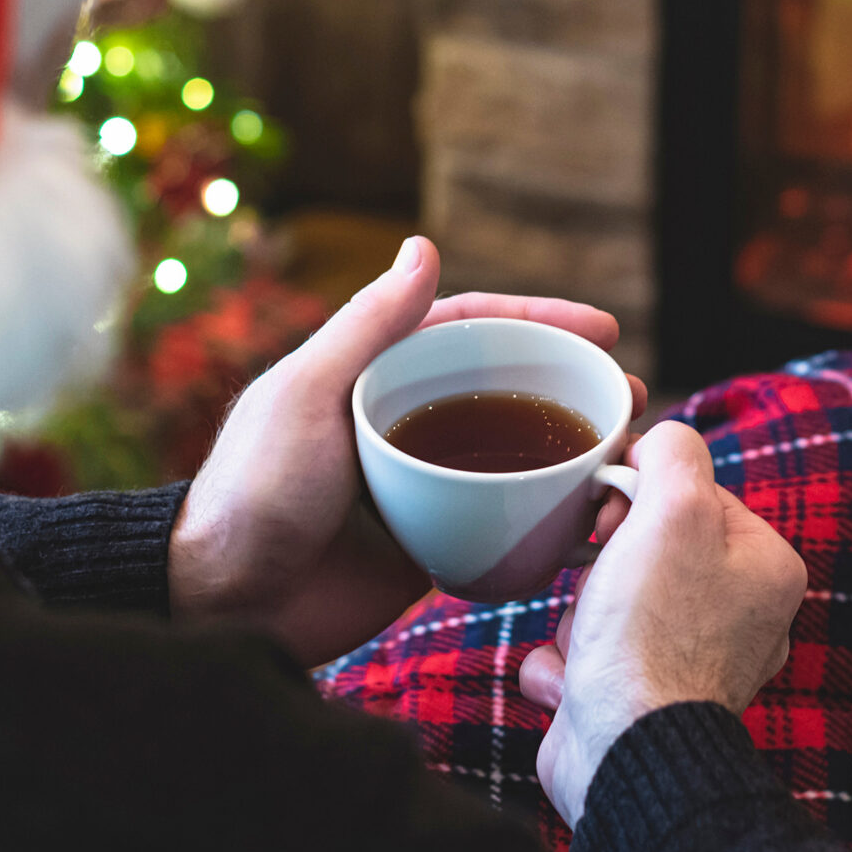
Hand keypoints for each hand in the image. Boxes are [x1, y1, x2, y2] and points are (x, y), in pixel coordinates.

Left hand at [168, 236, 648, 665]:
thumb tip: (424, 245)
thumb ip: (367, 326)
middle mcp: (402, 423)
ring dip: (571, 454)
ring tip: (624, 461)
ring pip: (514, 457)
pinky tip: (589, 524)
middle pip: (505, 390)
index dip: (540, 321)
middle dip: (571, 388)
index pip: (470, 329)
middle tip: (629, 400)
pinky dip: (549, 520)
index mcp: (372, 375)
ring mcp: (421, 486)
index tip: (603, 330)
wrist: (221, 606)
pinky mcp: (429, 547)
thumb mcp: (307, 395)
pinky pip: (503, 524)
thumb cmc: (252, 493)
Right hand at [518, 422, 804, 824]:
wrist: (624, 751)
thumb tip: (657, 444)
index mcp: (765, 568)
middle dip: (604, 564)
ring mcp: (688, 664)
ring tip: (590, 644)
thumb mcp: (674, 510)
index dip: (641, 495)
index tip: (612, 515)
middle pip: (646, 548)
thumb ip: (673, 453)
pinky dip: (568, 666)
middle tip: (599, 581)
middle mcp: (739, 619)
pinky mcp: (639, 701)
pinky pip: (587, 657)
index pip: (694, 495)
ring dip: (579, 618)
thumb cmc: (655, 633)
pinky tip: (575, 681)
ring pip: (607, 601)